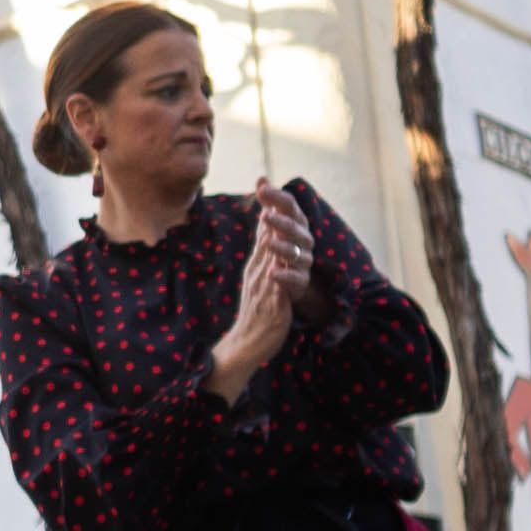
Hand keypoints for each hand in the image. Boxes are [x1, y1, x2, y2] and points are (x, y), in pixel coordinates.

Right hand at [206, 180, 309, 399]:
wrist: (246, 345)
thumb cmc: (257, 314)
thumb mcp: (259, 282)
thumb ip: (263, 260)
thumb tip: (267, 236)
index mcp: (256, 268)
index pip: (262, 233)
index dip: (266, 209)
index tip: (266, 185)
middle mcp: (258, 273)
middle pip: (265, 238)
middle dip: (268, 214)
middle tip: (268, 188)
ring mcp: (264, 288)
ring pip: (270, 258)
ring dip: (274, 236)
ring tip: (278, 215)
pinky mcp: (274, 305)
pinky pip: (278, 285)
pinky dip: (280, 270)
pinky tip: (284, 259)